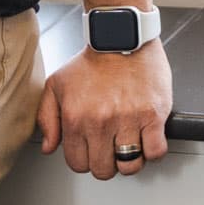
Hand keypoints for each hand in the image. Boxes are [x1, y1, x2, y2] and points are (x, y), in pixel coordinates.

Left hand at [37, 41, 172, 179]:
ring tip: (130, 143)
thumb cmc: (92, 60)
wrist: (120, 35)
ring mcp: (128, 120)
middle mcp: (101, 122)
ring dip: (130, 159)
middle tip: (111, 146)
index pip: (78, 164)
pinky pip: (156, 151)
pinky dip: (153, 150)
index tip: (93, 148)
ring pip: (130, 165)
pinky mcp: (153, 114)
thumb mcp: (57, 85)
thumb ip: (47, 118)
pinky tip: (148, 138)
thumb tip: (50, 147)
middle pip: (103, 169)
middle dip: (106, 161)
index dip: (85, 159)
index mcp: (75, 118)